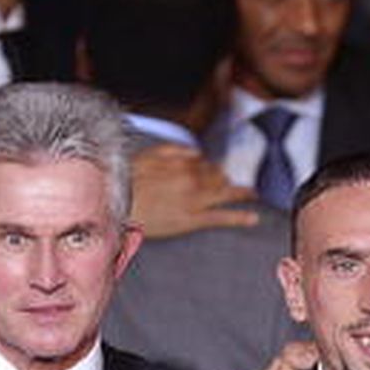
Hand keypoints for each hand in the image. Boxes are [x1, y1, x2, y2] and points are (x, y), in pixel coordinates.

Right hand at [131, 144, 258, 238]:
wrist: (116, 205)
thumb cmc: (127, 181)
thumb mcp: (148, 155)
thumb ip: (174, 150)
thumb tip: (196, 152)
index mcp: (182, 161)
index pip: (205, 163)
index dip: (211, 168)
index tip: (215, 172)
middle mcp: (192, 178)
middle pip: (218, 177)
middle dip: (225, 179)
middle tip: (232, 184)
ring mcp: (194, 199)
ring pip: (225, 194)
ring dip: (242, 193)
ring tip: (253, 194)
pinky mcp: (193, 219)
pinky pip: (222, 217)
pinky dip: (240, 217)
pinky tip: (253, 218)